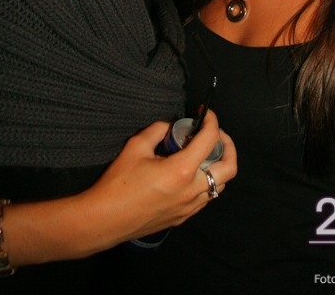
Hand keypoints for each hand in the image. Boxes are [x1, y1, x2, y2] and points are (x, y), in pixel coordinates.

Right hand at [83, 110, 235, 247]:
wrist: (104, 219)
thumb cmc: (118, 183)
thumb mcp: (136, 146)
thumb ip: (158, 130)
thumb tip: (170, 126)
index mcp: (182, 171)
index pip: (210, 139)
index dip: (212, 121)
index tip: (206, 113)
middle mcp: (192, 191)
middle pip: (230, 168)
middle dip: (228, 146)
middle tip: (215, 134)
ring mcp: (190, 207)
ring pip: (220, 185)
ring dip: (217, 165)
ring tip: (203, 153)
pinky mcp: (183, 218)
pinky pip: (205, 197)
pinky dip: (206, 181)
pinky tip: (190, 173)